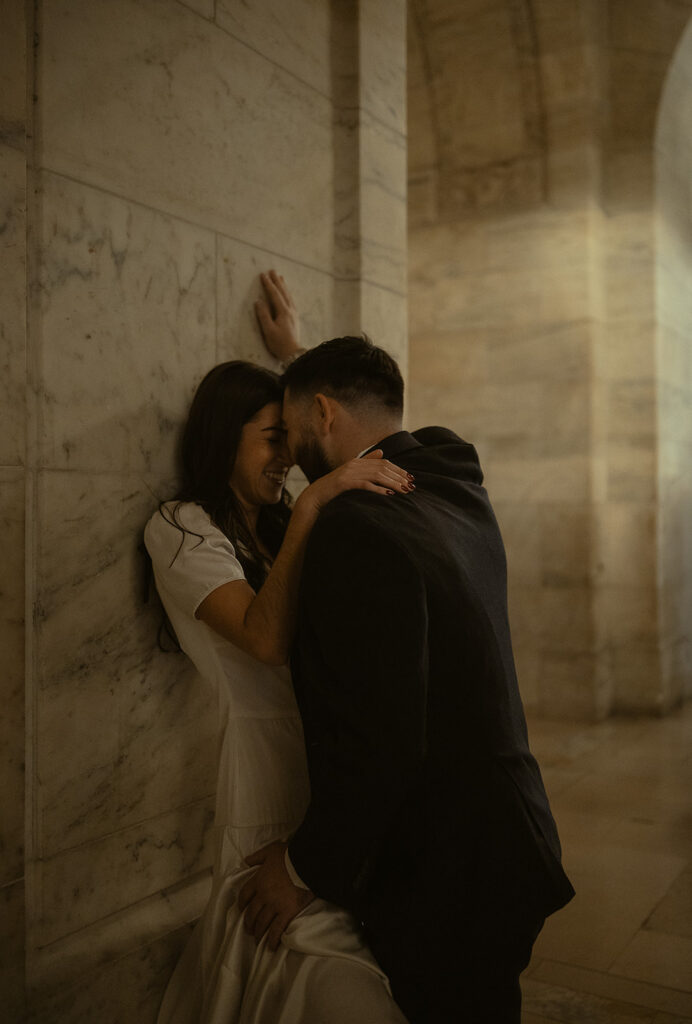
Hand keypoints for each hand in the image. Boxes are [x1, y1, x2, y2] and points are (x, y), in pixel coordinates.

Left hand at [239, 841, 313, 950]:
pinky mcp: (287, 912)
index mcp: (258, 880)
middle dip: (249, 923)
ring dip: (258, 933)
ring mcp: (275, 905)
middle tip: (249, 929)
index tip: (241, 910)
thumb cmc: (290, 855)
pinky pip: (277, 929)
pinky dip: (273, 939)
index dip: (241, 904)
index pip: (244, 895)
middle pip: (251, 913)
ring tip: (258, 939)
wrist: (307, 862)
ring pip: (262, 923)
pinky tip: (271, 946)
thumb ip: (257, 856)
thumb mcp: (271, 851)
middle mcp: (263, 894)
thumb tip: (246, 861)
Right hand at [255, 270, 302, 363]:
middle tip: (272, 271)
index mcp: (283, 312)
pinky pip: (291, 301)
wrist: (293, 354)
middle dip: (277, 281)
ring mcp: (294, 314)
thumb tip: (258, 301)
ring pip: (289, 296)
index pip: (274, 294)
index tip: (263, 275)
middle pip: (283, 292)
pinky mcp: (295, 319)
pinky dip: (288, 294)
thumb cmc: (279, 344)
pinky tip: (287, 294)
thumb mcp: (268, 330)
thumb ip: (263, 315)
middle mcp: (290, 311)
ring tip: (281, 278)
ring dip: (284, 286)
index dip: (268, 284)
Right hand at [299, 450, 414, 514]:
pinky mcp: (345, 483)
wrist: (315, 496)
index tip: (410, 478)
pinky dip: (378, 489)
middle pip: (382, 468)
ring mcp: (349, 473)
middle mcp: (355, 464)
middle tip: (411, 486)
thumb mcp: (351, 473)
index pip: (383, 463)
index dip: (398, 470)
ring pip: (377, 475)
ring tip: (404, 491)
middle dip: (399, 477)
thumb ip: (366, 462)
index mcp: (358, 461)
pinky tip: (389, 494)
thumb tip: (382, 453)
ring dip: (392, 483)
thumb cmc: (333, 488)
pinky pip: (365, 484)